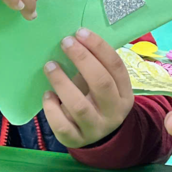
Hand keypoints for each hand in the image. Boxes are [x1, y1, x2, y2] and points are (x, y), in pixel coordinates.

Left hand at [42, 29, 133, 147]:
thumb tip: (73, 37)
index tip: (80, 32)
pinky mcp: (76, 140)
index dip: (99, 47)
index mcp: (124, 94)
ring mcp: (96, 128)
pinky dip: (52, 109)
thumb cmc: (96, 100)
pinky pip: (62, 126)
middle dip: (82, 59)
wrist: (98, 138)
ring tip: (49, 66)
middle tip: (65, 42)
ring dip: (62, 82)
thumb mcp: (102, 84)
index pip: (116, 67)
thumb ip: (93, 66)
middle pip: (101, 83)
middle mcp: (114, 112)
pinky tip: (47, 95)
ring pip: (79, 106)